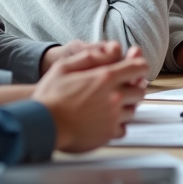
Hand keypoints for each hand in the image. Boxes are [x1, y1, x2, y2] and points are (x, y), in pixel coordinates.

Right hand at [31, 45, 149, 150]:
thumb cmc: (50, 96)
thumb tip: (109, 50)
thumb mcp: (64, 66)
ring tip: (109, 105)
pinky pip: (123, 128)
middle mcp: (114, 96)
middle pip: (140, 90)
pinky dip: (118, 125)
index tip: (133, 69)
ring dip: (126, 106)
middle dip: (133, 88)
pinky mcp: (108, 133)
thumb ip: (89, 57)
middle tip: (120, 88)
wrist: (42, 125)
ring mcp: (113, 117)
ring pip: (133, 110)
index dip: (138, 66)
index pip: (139, 67)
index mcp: (106, 77)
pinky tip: (105, 120)